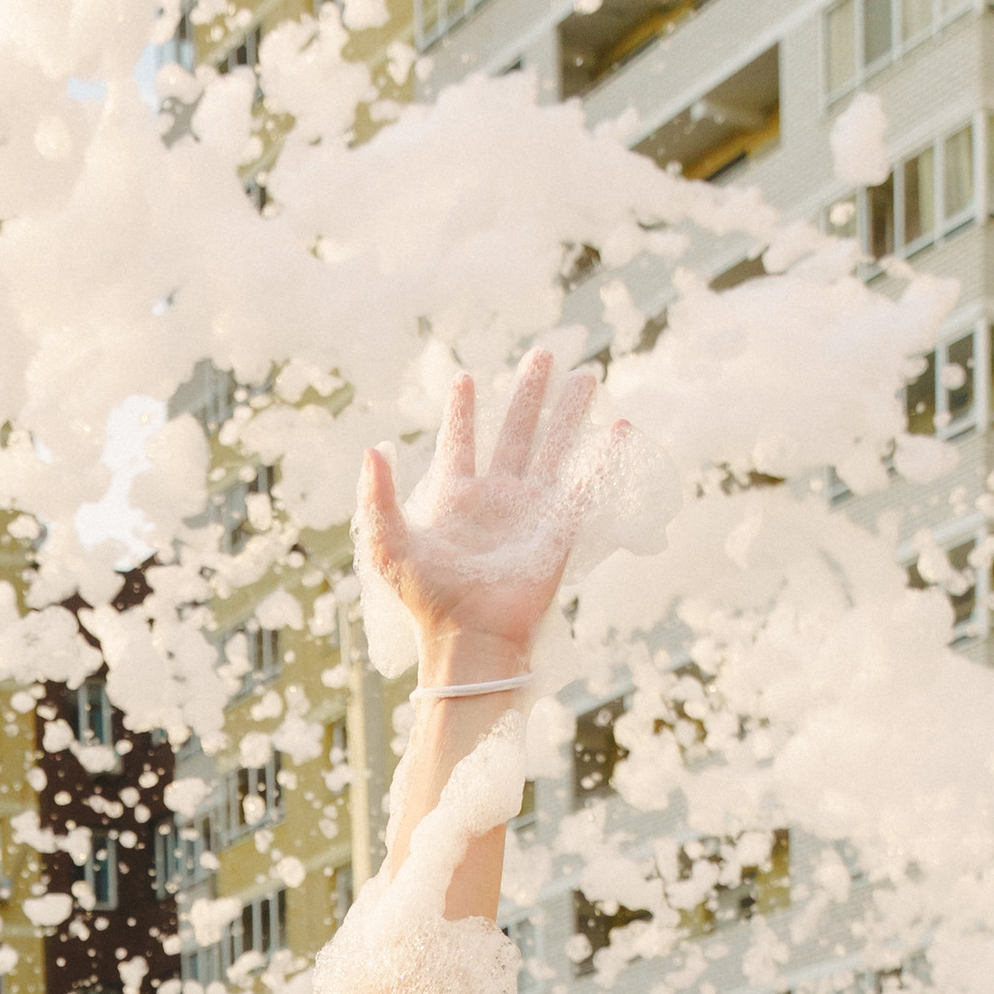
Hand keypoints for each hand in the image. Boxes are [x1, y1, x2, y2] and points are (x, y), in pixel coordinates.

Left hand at [361, 347, 608, 676]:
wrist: (469, 638)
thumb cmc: (427, 600)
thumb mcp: (389, 546)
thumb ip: (378, 497)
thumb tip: (373, 448)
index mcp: (455, 499)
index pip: (460, 443)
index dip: (462, 412)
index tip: (464, 377)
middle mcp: (496, 499)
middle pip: (516, 432)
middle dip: (529, 394)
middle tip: (544, 354)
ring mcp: (530, 513)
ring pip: (555, 448)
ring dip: (570, 413)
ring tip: (588, 375)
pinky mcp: (559, 530)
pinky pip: (585, 487)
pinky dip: (603, 459)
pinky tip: (619, 429)